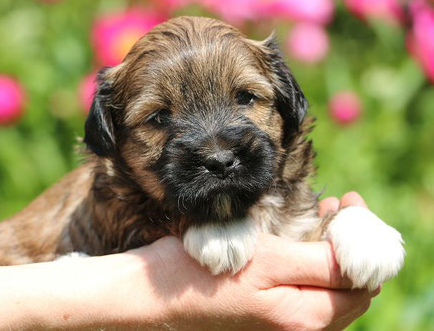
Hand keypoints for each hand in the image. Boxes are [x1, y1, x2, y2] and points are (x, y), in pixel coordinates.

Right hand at [133, 192, 375, 329]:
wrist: (155, 294)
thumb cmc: (205, 275)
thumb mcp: (267, 262)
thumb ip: (319, 264)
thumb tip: (360, 257)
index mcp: (306, 318)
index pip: (360, 282)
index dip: (364, 240)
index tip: (352, 201)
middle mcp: (299, 325)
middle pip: (348, 286)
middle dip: (352, 242)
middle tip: (341, 204)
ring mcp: (282, 318)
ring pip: (327, 285)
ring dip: (332, 248)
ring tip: (325, 213)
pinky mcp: (266, 308)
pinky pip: (305, 286)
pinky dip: (311, 259)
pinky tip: (301, 235)